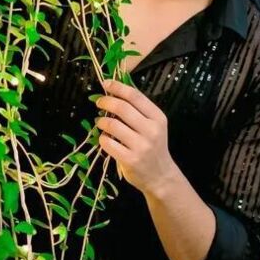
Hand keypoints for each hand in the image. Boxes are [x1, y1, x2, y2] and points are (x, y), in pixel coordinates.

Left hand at [94, 79, 176, 194]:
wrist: (160, 176)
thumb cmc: (153, 147)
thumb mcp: (153, 126)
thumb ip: (138, 111)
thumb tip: (114, 93)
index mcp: (158, 118)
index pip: (135, 96)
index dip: (118, 87)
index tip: (106, 83)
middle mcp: (151, 130)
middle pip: (122, 108)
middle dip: (106, 102)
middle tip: (99, 102)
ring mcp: (141, 146)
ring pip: (113, 125)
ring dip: (102, 121)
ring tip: (100, 122)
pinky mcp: (130, 160)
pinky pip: (108, 143)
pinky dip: (102, 138)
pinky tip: (104, 138)